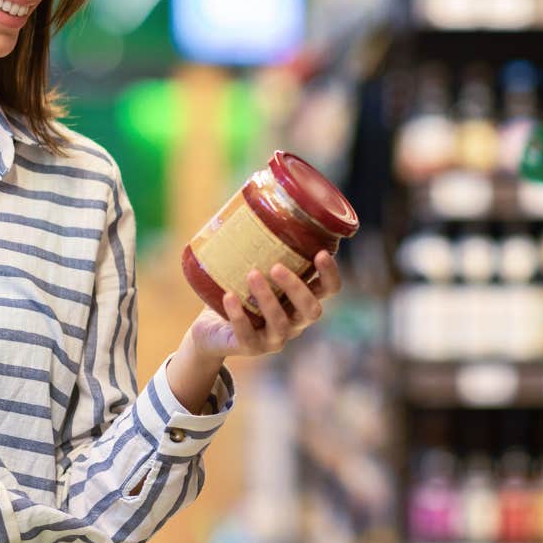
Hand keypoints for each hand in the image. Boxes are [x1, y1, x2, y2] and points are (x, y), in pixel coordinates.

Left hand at [186, 251, 342, 361]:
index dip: (330, 274)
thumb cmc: (238, 292)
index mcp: (301, 300)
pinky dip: (239, 316)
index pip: (329, 290)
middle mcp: (295, 321)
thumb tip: (252, 194)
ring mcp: (275, 338)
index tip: (321, 252)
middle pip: (312, 311)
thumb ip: (260, 244)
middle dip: (298, 288)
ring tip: (251, 275)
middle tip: (277, 266)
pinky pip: (248, 335)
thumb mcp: (253, 268)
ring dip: (268, 299)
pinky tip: (229, 297)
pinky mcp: (251, 348)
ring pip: (281, 324)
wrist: (212, 329)